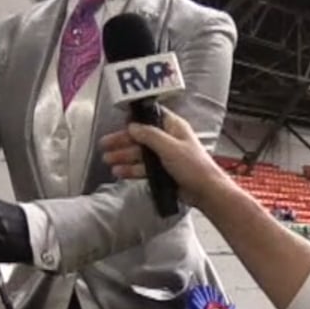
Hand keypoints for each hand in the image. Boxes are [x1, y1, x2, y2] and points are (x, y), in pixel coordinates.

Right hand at [98, 110, 231, 206]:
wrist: (205, 191)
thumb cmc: (192, 166)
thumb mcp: (169, 147)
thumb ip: (149, 135)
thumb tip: (132, 126)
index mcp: (173, 127)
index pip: (151, 117)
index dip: (135, 119)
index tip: (119, 122)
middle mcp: (168, 139)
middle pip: (140, 137)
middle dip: (122, 141)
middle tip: (105, 145)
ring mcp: (164, 156)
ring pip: (139, 153)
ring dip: (123, 156)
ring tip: (107, 160)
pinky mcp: (162, 172)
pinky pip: (143, 168)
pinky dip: (131, 169)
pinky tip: (119, 172)